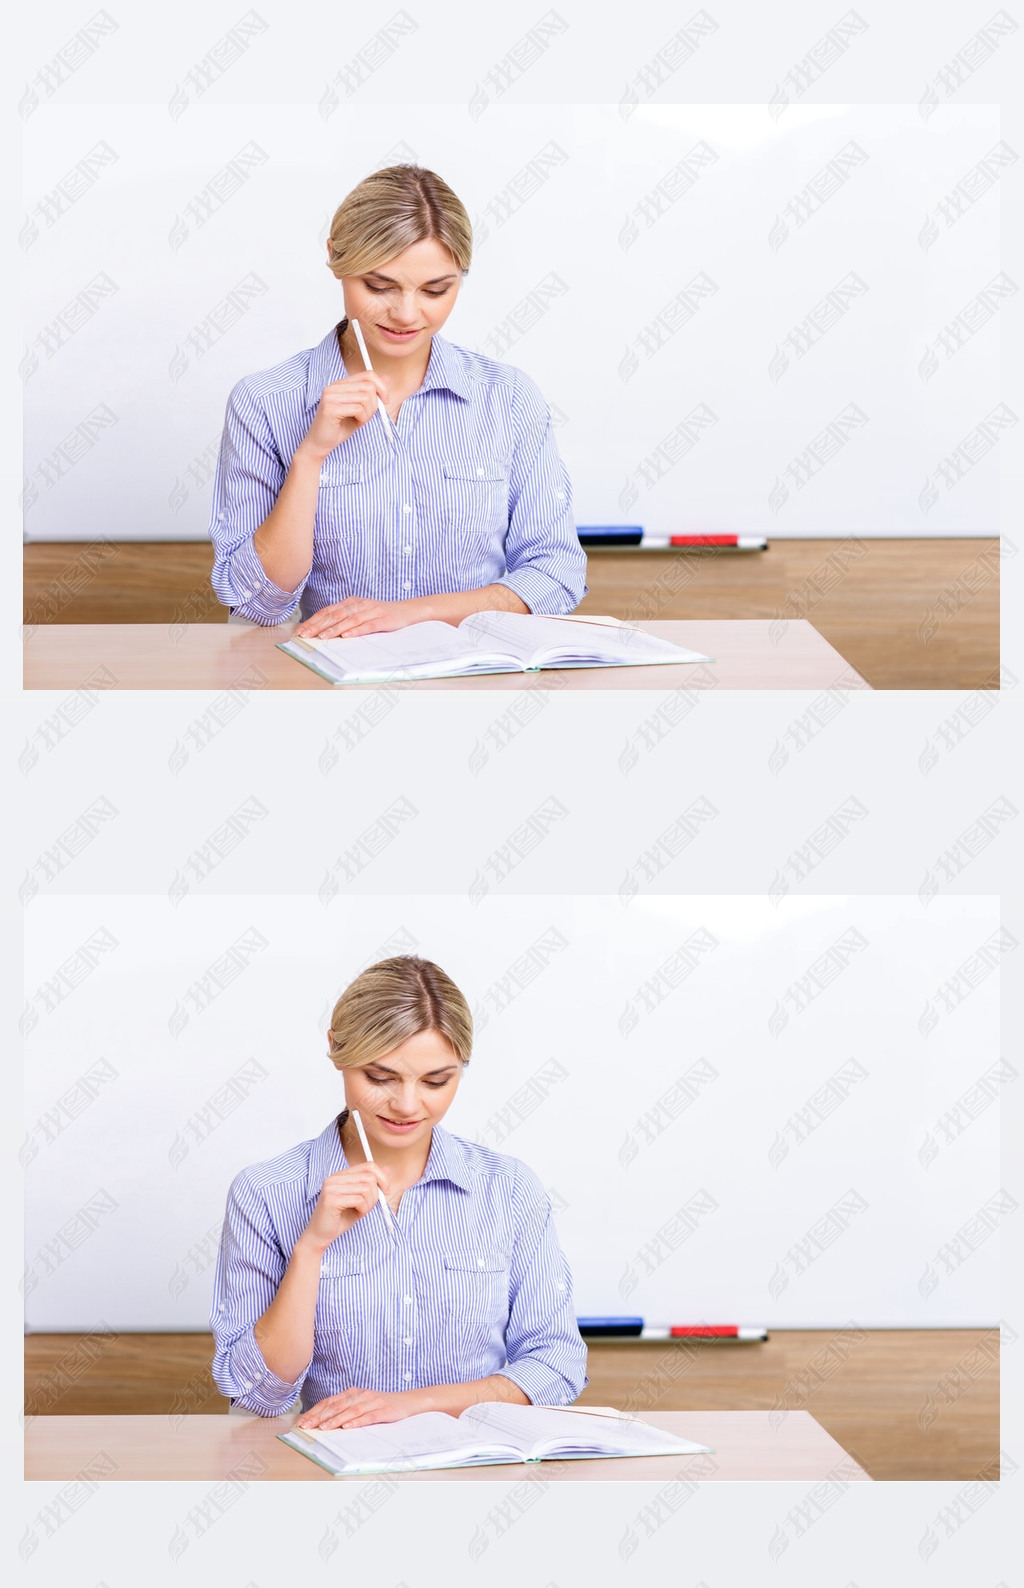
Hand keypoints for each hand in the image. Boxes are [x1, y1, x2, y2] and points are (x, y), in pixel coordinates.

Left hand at [294, 595, 434, 639]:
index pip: (328, 611)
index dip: (313, 621)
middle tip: (305, 635)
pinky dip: (356, 630)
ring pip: (349, 620)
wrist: (408, 610)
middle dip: (318, 626)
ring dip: (334, 629)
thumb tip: (323, 631)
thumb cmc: (382, 615)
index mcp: (351, 602)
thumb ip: (345, 620)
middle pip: (335, 615)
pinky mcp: (383, 619)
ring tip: (322, 637)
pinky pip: (367, 625)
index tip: (301, 631)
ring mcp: (371, 610)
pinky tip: (346, 636)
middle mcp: (359, 604)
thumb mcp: (361, 614)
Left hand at [295, 1386, 430, 1430]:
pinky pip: (368, 1416)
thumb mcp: (362, 1405)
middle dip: (319, 1417)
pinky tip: (347, 1427)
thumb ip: (346, 1410)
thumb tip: (322, 1422)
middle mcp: (361, 1394)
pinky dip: (357, 1421)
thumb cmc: (381, 1406)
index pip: (330, 1402)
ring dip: (335, 1420)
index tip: (301, 1422)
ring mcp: (373, 1401)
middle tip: (306, 1426)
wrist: (408, 1402)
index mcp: (353, 1393)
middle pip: (337, 1406)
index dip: (315, 1412)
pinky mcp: (384, 1410)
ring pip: (350, 1411)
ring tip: (323, 1428)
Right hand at [300, 374, 389, 462]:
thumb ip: (371, 394)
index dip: (381, 387)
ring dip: (368, 413)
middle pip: (368, 386)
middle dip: (375, 404)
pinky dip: (362, 419)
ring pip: (365, 398)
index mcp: (340, 384)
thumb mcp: (360, 409)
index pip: (367, 375)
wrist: (320, 444)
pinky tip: (356, 424)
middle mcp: (334, 387)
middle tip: (367, 416)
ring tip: (360, 421)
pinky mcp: (330, 408)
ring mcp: (331, 396)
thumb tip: (387, 378)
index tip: (385, 401)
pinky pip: (358, 409)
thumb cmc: (339, 428)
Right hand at [300, 1165, 390, 1253]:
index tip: (386, 1191)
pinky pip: (359, 1200)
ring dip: (369, 1204)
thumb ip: (371, 1184)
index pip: (368, 1166)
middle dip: (375, 1195)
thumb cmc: (340, 1219)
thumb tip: (387, 1169)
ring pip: (366, 1188)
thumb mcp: (360, 1200)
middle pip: (369, 1177)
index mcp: (341, 1175)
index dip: (382, 1178)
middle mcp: (334, 1178)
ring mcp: (331, 1187)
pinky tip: (357, 1215)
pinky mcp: (331, 1199)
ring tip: (361, 1212)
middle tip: (368, 1207)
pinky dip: (363, 1209)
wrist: (320, 1236)